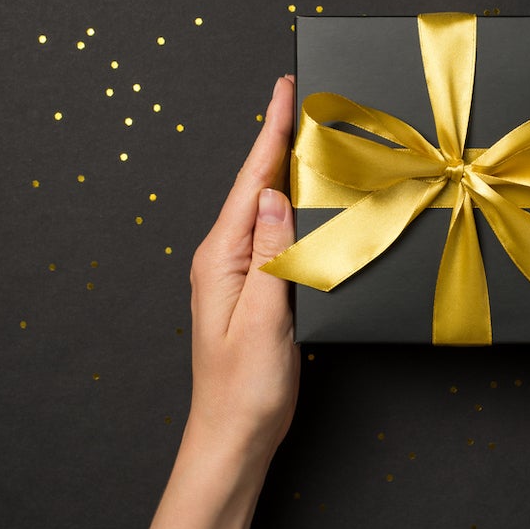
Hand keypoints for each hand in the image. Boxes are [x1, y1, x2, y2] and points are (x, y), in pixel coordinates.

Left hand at [188, 73, 299, 463]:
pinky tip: (305, 198)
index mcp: (221, 258)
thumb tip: (277, 195)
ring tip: (308, 132)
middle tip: (302, 96)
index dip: (271, 132)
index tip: (284, 89)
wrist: (232, 439)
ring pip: (265, 206)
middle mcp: (223, 257)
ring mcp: (235, 272)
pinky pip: (272, 233)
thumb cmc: (245, 389)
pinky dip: (290, 205)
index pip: (252, 181)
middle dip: (279, 138)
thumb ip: (272, 256)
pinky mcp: (252, 288)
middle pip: (256, 185)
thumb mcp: (262, 320)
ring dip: (286, 168)